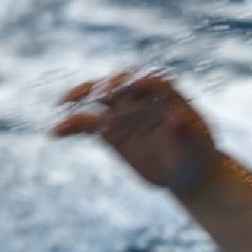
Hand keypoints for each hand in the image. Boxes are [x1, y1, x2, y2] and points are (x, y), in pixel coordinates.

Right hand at [52, 72, 218, 192]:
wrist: (186, 171)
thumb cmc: (196, 154)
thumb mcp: (197, 145)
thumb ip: (187, 130)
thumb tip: (177, 118)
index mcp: (167, 93)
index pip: (150, 79)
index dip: (138, 82)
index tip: (128, 89)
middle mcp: (140, 97)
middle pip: (120, 81)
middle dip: (109, 85)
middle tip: (101, 97)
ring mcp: (121, 111)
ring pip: (97, 97)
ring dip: (80, 96)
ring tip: (63, 102)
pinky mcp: (108, 129)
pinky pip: (85, 124)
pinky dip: (69, 126)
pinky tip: (54, 133)